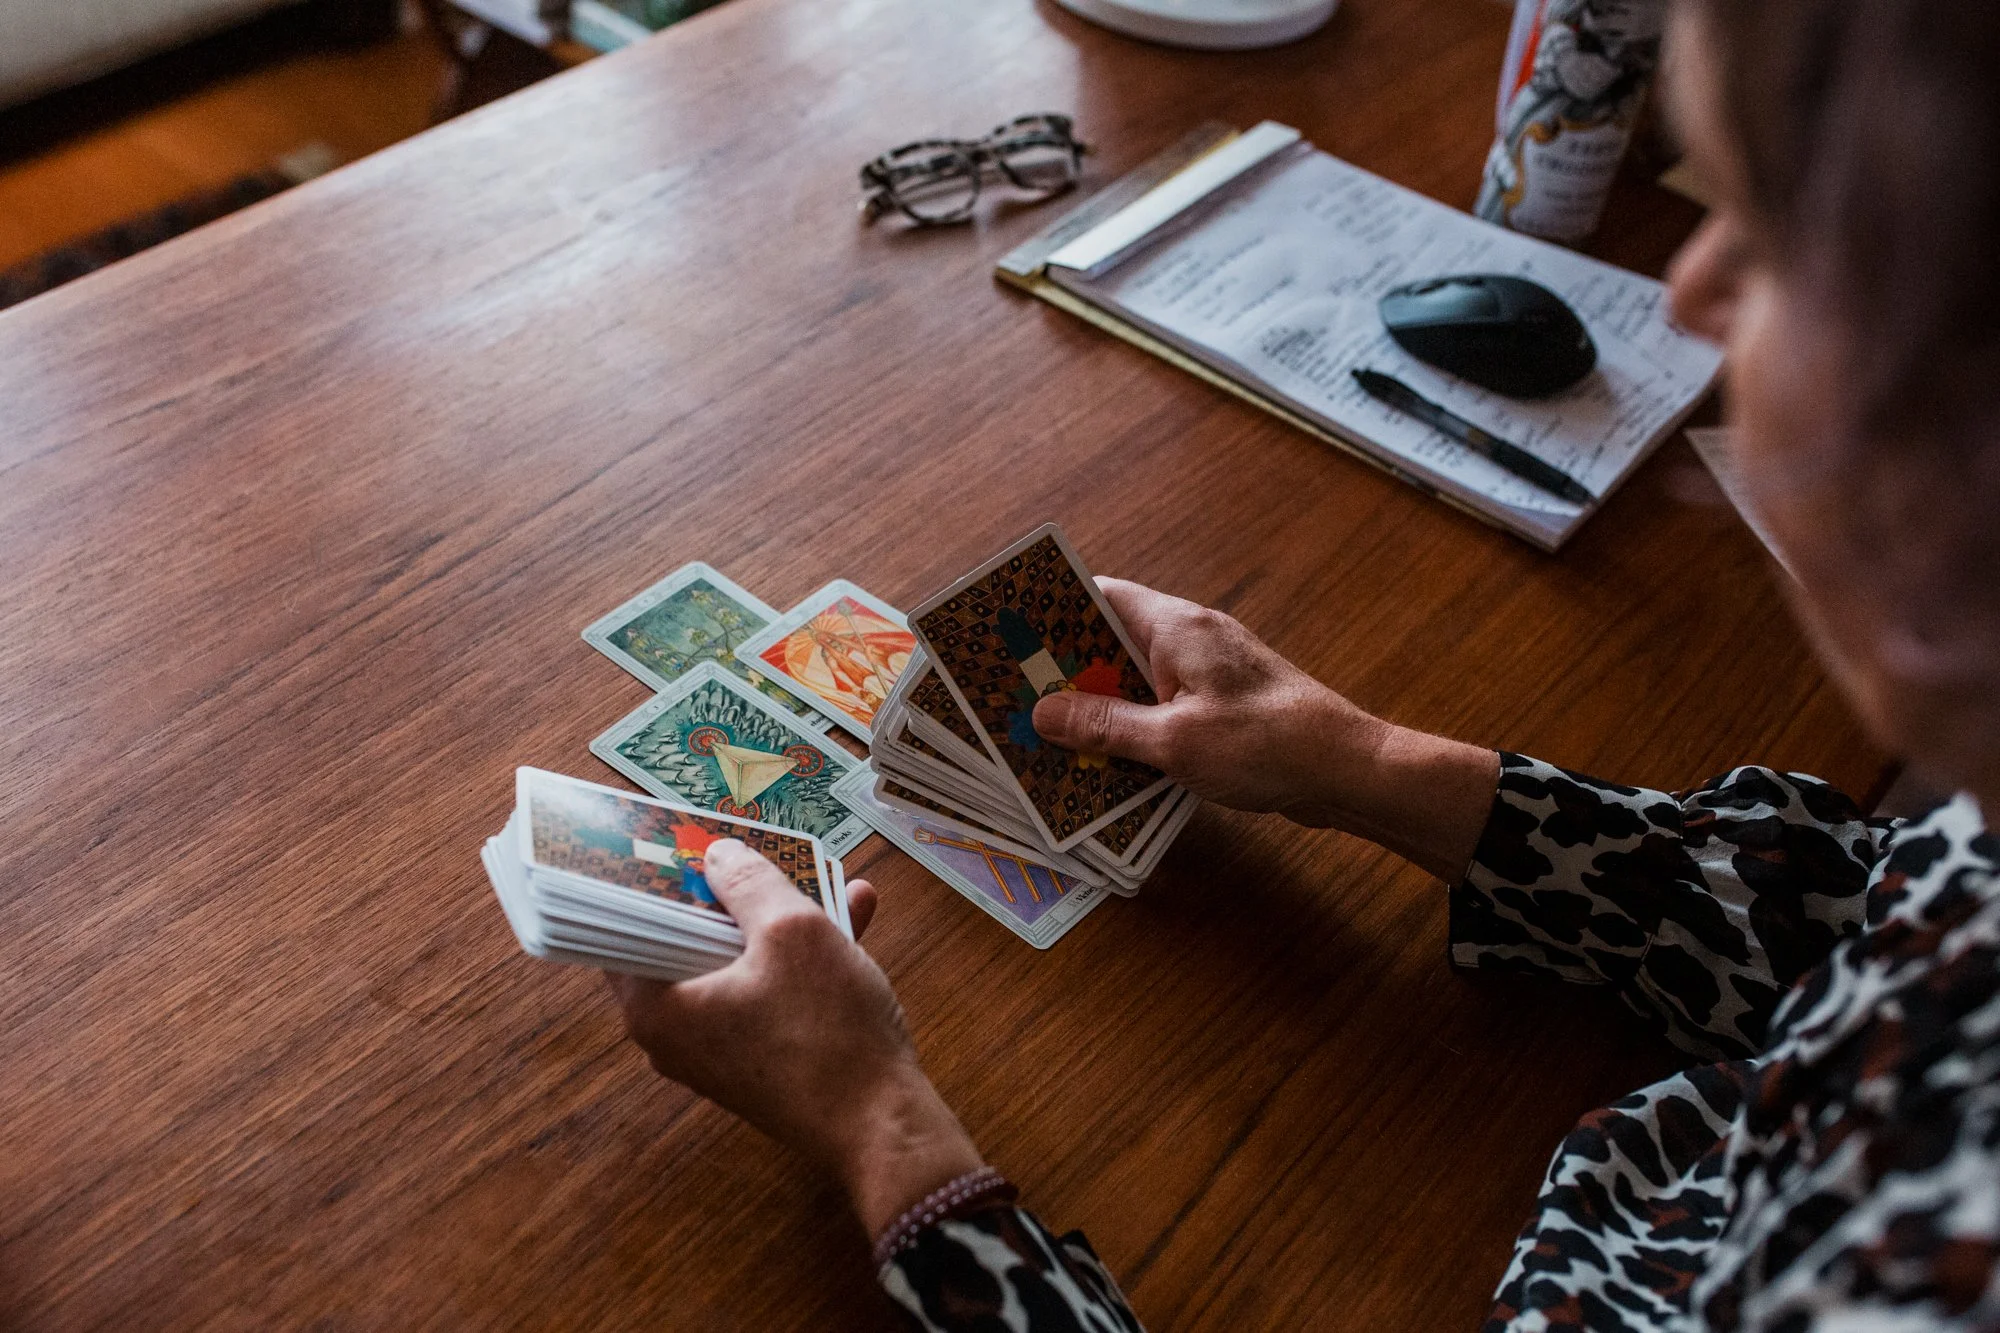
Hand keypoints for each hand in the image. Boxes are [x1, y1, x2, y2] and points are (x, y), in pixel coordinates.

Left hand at [605, 840, 982, 1236]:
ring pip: (733, 964)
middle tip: (745, 848)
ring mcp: (718, 1052)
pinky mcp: (760, 1062)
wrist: (883, 1125)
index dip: (648, 880)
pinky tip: (852, 915)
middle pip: (683, 942)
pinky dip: (796, 958)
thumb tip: (717, 855)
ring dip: (773, 920)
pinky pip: (764, 992)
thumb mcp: (792, 931)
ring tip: (821, 875)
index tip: (671, 841)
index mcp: (656, 1008)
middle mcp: (674, 1036)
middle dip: (723, 892)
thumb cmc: (827, 1029)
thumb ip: (747, 882)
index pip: (625, 929)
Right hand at [1033, 578, 1499, 881]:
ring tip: (1047, 732)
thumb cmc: (1266, 744)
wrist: (1347, 770)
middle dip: (1065, 665)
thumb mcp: (1173, 741)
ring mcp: (1209, 673)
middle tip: (1014, 692)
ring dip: (1098, 703)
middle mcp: (1191, 639)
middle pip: (1112, 638)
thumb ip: (1104, 725)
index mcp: (1177, 626)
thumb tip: (1044, 712)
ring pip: (1135, 677)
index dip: (1052, 609)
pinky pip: (1160, 706)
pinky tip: (1105, 759)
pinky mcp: (1222, 707)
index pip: (1101, 594)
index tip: (1010, 629)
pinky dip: (1131, 726)